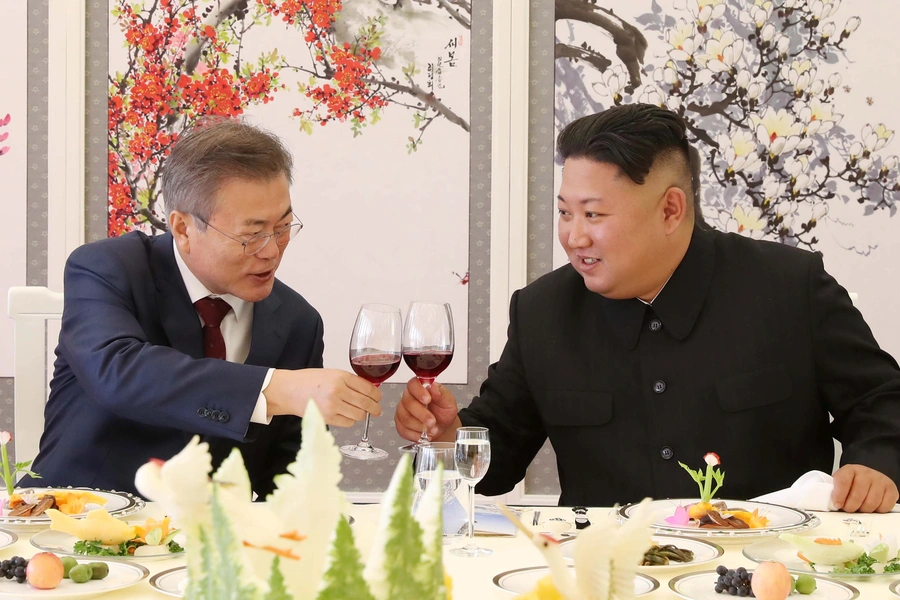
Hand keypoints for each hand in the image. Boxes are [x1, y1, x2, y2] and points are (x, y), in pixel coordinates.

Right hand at [265, 368, 381, 426]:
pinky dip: (351, 420)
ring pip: (359, 415)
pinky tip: (347, 415)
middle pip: (366, 403)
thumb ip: (350, 381)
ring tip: (361, 413)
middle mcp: (338, 391)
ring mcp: (333, 406)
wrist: (289, 390)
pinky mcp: (328, 418)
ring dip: (363, 415)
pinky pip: (348, 423)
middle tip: (377, 410)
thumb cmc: (310, 380)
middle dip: (375, 408)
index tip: (379, 398)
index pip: (368, 388)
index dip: (377, 395)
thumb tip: (369, 391)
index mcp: (341, 377)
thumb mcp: (332, 374)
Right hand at [395, 378, 459, 441]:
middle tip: (432, 421)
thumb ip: (441, 394)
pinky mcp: (400, 424)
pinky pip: (403, 430)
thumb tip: (433, 387)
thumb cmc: (444, 411)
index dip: (419, 392)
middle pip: (408, 403)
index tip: (428, 399)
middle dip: (422, 414)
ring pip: (405, 418)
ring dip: (420, 426)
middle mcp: (408, 397)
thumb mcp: (448, 401)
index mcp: (420, 387)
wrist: (443, 426)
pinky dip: (415, 434)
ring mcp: (402, 411)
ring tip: (432, 429)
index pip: (413, 384)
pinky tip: (423, 435)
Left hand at [832, 464, 898, 512]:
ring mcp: (880, 480)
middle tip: (848, 509)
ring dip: (864, 510)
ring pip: (871, 503)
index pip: (843, 481)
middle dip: (851, 506)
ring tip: (860, 508)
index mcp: (850, 470)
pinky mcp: (892, 490)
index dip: (839, 495)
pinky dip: (877, 511)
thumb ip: (835, 491)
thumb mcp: (840, 483)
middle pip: (858, 495)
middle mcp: (866, 473)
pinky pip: (884, 507)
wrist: (869, 478)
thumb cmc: (852, 483)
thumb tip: (827, 504)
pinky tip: (872, 507)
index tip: (837, 505)